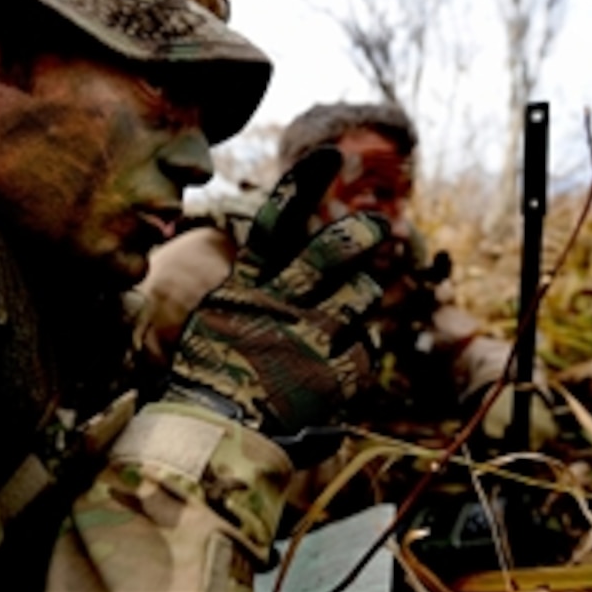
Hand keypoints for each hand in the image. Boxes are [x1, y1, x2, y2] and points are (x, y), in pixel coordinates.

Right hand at [168, 148, 387, 435]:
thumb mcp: (219, 320)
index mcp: (246, 288)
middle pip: (330, 250)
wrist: (213, 436)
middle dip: (361, 233)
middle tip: (380, 227)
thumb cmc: (212, 378)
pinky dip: (357, 353)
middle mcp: (279, 304)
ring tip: (347, 313)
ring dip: (361, 298)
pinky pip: (366, 347)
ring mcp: (308, 337)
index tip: (332, 156)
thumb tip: (286, 257)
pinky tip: (335, 369)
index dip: (306, 184)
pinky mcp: (334, 372)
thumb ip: (252, 287)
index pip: (277, 223)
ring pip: (360, 294)